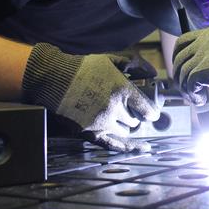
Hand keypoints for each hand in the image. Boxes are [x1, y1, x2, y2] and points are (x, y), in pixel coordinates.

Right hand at [22, 43, 161, 151]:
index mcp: (122, 90)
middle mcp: (114, 108)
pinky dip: (129, 147)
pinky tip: (142, 148)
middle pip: (135, 121)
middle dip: (135, 117)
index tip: (152, 113)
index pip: (147, 110)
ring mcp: (102, 122)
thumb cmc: (83, 67)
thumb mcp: (112, 60)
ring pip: (125, 132)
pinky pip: (113, 145)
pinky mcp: (90, 132)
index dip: (152, 113)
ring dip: (125, 126)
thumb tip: (154, 73)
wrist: (54, 79)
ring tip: (118, 117)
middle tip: (131, 111)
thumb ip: (136, 64)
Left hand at [172, 25, 208, 105]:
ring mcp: (207, 53)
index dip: (178, 59)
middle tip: (187, 91)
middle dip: (179, 77)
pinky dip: (194, 95)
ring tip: (197, 99)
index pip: (182, 42)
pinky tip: (202, 101)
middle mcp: (206, 40)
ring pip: (184, 74)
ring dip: (187, 90)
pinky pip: (191, 84)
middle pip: (179, 59)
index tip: (182, 73)